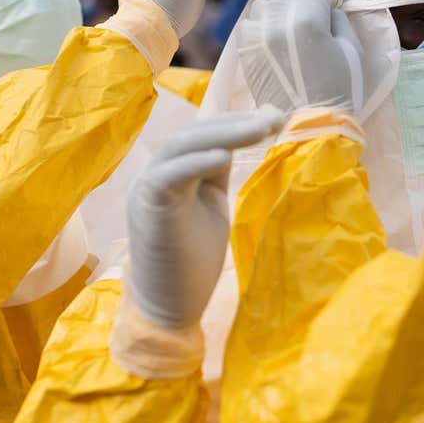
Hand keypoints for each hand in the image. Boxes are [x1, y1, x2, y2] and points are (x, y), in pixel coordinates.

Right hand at [124, 111, 282, 332]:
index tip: (274, 113)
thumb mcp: (211, 208)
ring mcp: (147, 188)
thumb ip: (216, 176)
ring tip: (261, 128)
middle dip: (236, 122)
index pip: (201, 133)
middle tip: (276, 118)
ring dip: (224, 133)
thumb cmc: (190, 263)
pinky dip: (196, 162)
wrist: (168, 308)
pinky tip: (224, 155)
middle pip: (193, 133)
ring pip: (182, 145)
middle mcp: (156, 174)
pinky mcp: (147, 207)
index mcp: (173, 173)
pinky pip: (168, 175)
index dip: (234, 119)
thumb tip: (236, 143)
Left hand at [236, 0, 363, 115]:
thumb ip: (340, 21)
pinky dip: (263, 26)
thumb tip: (328, 9)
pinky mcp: (246, 52)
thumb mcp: (353, 51)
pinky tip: (275, 38)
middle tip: (313, 8)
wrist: (310, 127)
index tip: (334, 4)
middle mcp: (277, 22)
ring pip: (265, 5)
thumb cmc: (340, 90)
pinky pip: (250, 26)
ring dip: (281, 9)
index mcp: (307, 20)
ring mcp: (257, 37)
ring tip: (292, 23)